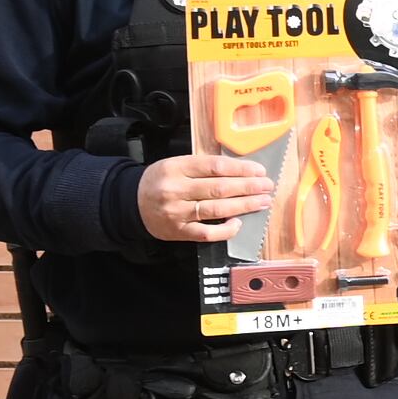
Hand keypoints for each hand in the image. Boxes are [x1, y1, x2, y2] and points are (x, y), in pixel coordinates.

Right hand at [135, 152, 271, 245]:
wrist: (130, 202)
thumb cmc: (161, 181)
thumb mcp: (176, 165)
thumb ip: (203, 167)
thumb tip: (241, 171)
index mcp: (176, 167)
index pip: (215, 167)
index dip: (241, 169)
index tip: (259, 171)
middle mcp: (175, 189)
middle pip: (219, 188)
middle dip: (248, 187)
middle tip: (267, 187)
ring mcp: (177, 212)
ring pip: (216, 209)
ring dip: (244, 206)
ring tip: (262, 202)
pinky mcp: (178, 231)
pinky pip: (206, 233)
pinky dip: (225, 229)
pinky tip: (239, 223)